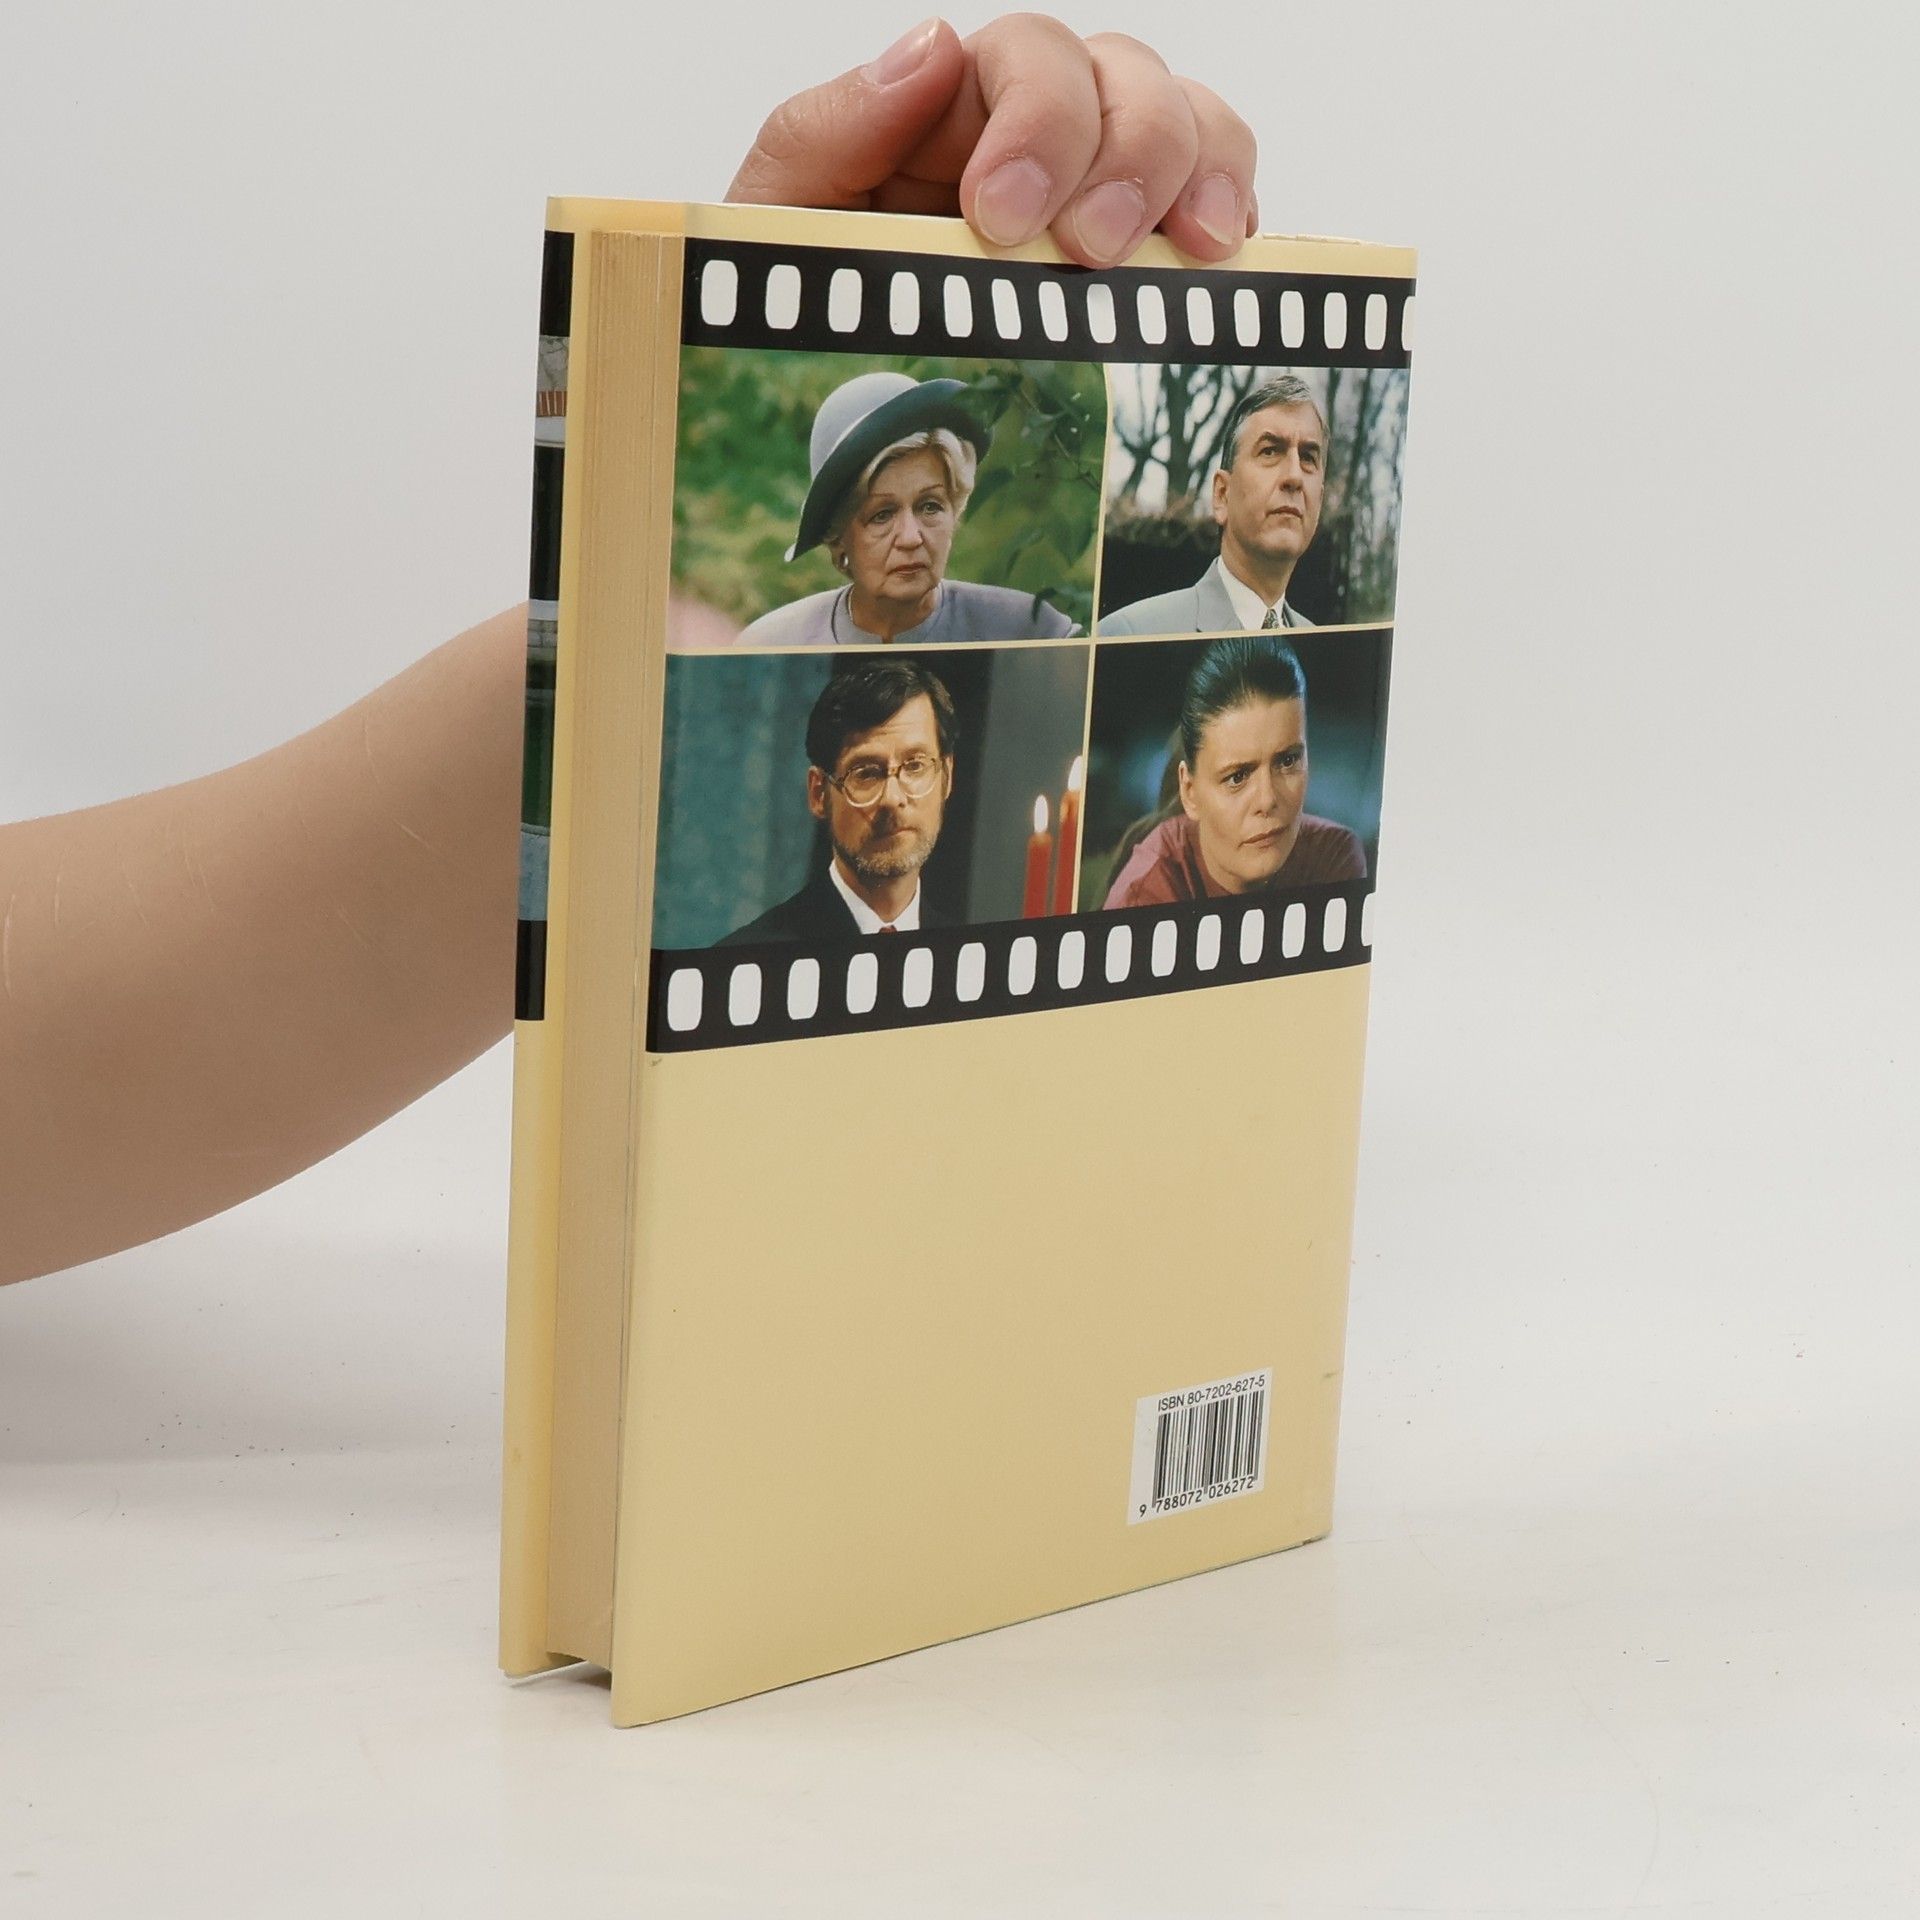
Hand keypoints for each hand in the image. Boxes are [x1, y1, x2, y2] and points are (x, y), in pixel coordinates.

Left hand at [727, 15, 1257, 268]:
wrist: (834, 396)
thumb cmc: (806, 301)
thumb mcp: (779, 217)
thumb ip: (829, 130)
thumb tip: (932, 46)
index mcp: (955, 106)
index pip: (1030, 56)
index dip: (1038, 121)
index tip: (1002, 218)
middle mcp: (1041, 130)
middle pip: (1127, 78)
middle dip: (1127, 156)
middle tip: (1090, 251)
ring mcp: (1102, 187)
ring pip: (1190, 124)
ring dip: (1200, 175)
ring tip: (1189, 251)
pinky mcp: (1147, 252)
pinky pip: (1216, 198)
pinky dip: (1232, 218)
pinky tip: (1218, 265)